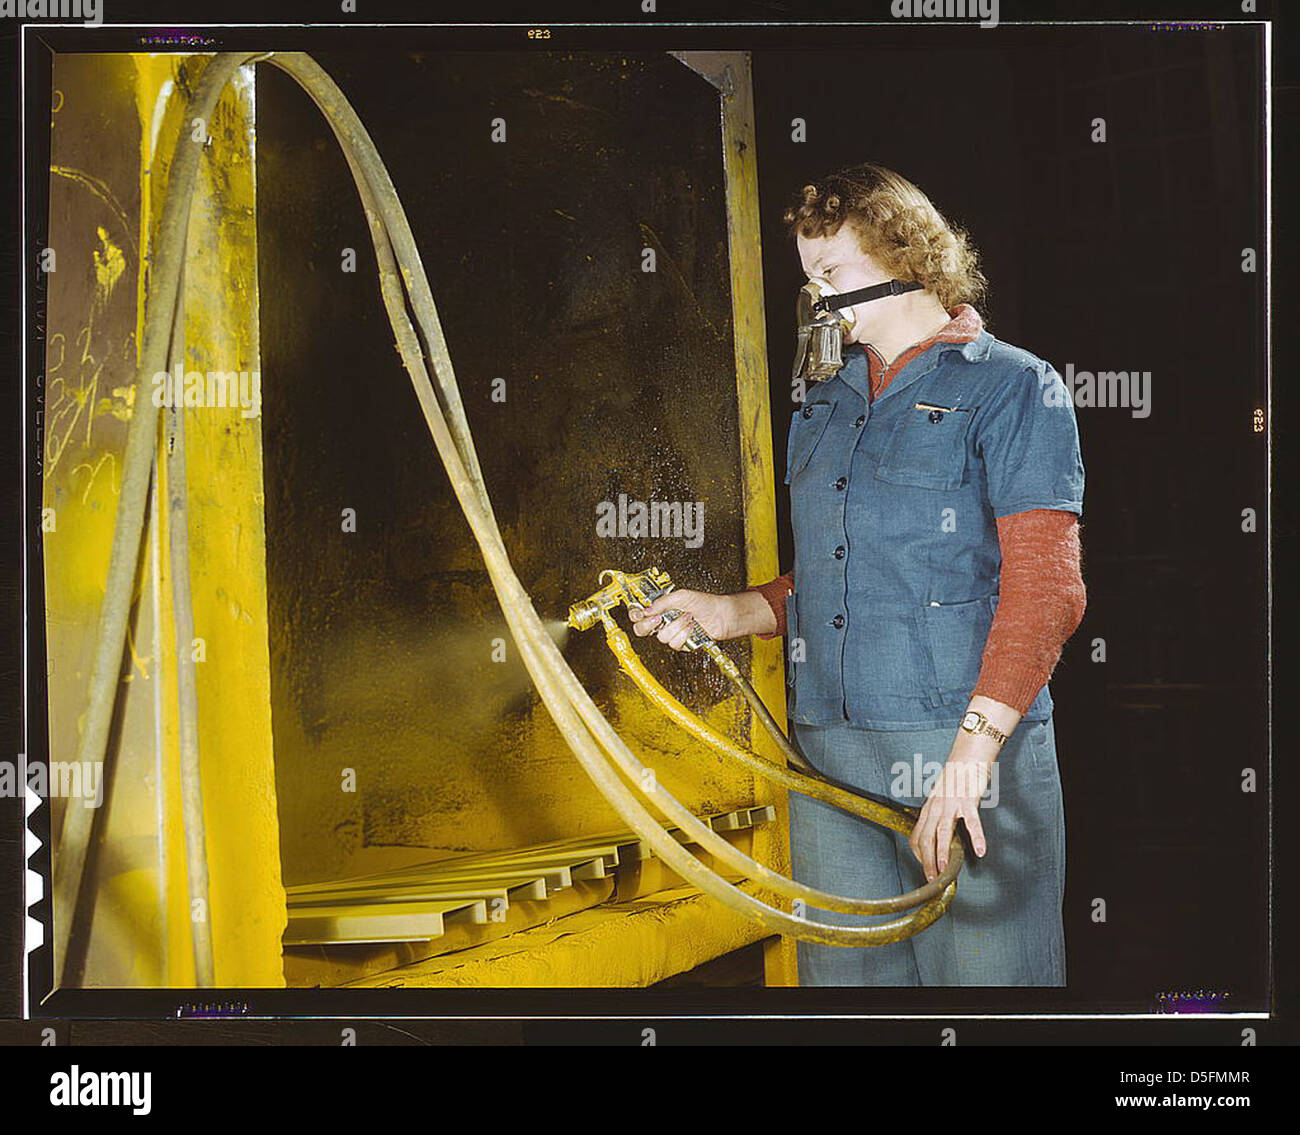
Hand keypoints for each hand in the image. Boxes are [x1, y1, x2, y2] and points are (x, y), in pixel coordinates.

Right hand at [628, 589, 761, 647]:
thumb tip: (647, 609)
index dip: (635, 615)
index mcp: (660, 609)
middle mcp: (663, 622)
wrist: (721, 615)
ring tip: (688, 617)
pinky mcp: (681, 644)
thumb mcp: (682, 596)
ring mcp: (672, 633)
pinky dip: (684, 634)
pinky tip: (692, 627)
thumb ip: (662, 602)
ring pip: (661, 637)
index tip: (640, 613)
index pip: (639, 614)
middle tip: (658, 619)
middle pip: (642, 630)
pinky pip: (675, 643)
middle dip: (648, 625)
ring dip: (676, 626)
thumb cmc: (705, 603)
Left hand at [908, 748, 993, 880]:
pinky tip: (981, 851)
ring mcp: (951, 803)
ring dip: (942, 852)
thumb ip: (937, 818)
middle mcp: (935, 807)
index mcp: (928, 809)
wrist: (966, 758)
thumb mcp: (939, 801)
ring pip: (943, 832)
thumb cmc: (954, 781)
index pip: (916, 837)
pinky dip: (977, 837)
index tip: (926, 869)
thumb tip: (937, 839)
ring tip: (944, 870)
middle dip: (927, 861)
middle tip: (931, 878)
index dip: (919, 856)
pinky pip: (972, 821)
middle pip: (926, 838)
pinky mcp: (968, 800)